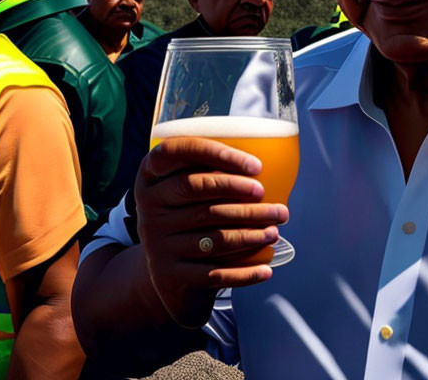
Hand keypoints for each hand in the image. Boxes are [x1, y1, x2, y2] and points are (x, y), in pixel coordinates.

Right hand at [134, 137, 287, 327]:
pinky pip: (215, 273)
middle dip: (244, 196)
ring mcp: (157, 243)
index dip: (217, 154)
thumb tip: (274, 157)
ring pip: (214, 236)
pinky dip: (245, 273)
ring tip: (275, 231)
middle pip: (199, 192)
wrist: (166, 273)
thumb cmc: (192, 218)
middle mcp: (149, 208)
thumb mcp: (189, 192)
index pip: (178, 151)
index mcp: (152, 177)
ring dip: (253, 235)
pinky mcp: (170, 275)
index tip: (257, 166)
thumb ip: (215, 172)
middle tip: (278, 207)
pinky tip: (266, 269)